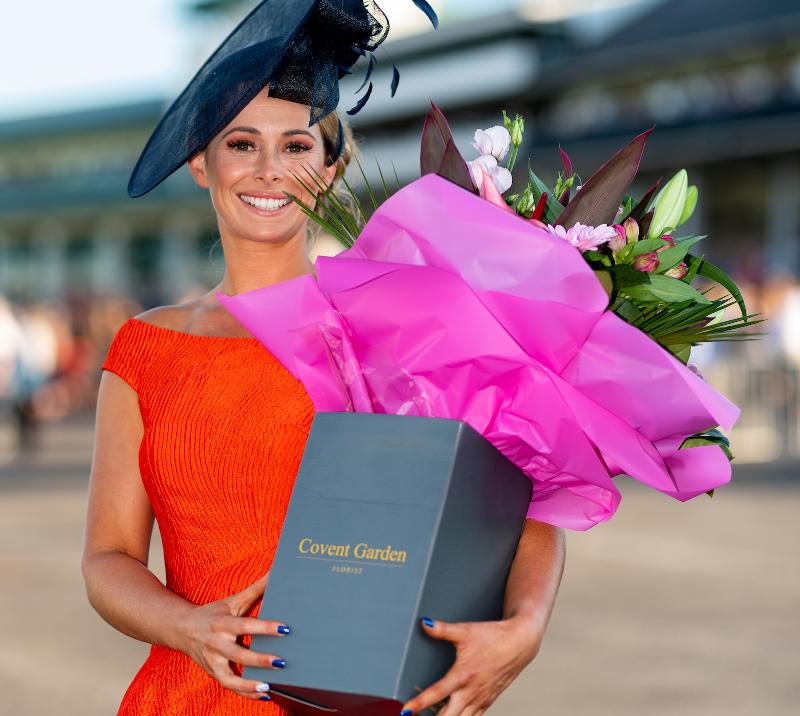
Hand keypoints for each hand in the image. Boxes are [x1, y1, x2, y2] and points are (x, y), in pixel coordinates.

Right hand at [175, 572, 290, 700]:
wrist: (181, 629)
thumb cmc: (212, 613)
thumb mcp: (232, 601)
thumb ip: (255, 589)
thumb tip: (275, 571)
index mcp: (223, 623)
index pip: (246, 625)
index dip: (265, 628)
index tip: (285, 629)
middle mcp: (216, 644)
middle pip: (238, 655)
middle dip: (259, 660)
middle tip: (281, 662)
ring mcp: (213, 661)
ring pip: (230, 678)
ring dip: (248, 685)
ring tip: (269, 686)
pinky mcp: (213, 673)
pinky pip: (229, 686)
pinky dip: (245, 693)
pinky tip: (263, 693)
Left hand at [400, 614, 542, 714]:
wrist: (519, 643)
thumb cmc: (492, 636)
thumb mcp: (465, 631)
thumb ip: (442, 629)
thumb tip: (424, 623)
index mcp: (463, 674)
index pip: (437, 693)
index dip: (419, 703)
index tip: (406, 710)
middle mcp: (471, 691)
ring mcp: (480, 699)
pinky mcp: (487, 702)